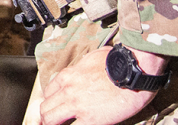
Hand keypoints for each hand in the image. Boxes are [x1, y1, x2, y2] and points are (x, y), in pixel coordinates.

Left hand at [40, 46, 161, 124]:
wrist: (132, 71)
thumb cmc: (117, 62)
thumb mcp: (91, 58)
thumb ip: (82, 67)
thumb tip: (83, 69)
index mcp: (68, 75)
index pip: (48, 92)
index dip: (50, 101)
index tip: (54, 106)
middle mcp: (68, 90)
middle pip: (45, 107)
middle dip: (47, 115)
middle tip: (52, 121)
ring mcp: (77, 105)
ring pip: (51, 119)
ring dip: (53, 124)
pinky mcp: (91, 119)